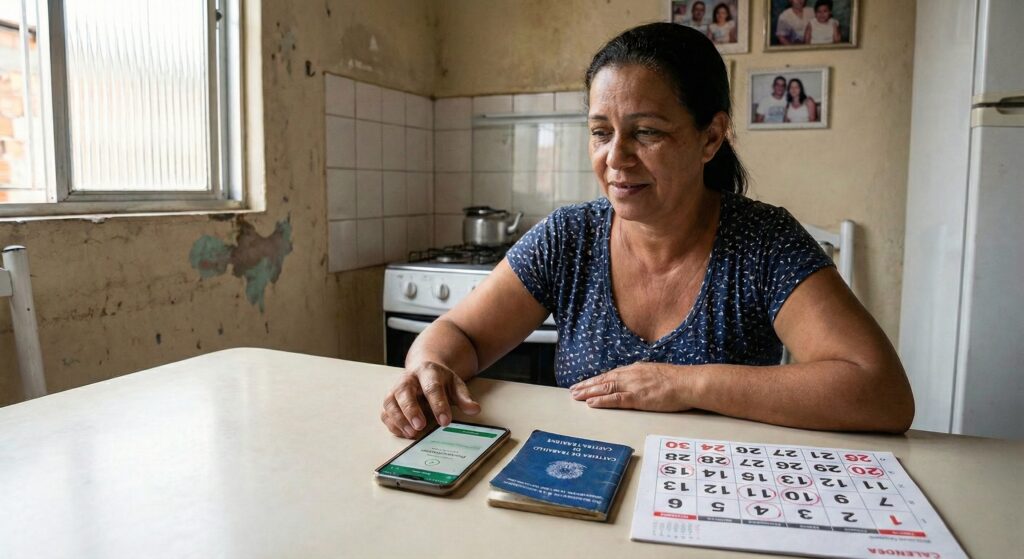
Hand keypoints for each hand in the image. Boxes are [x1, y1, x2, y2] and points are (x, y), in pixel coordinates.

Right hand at [381, 361, 480, 437]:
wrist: (422, 371)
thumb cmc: (440, 381)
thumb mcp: (455, 385)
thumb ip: (464, 398)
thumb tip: (474, 410)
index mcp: (427, 371)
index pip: (432, 387)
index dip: (438, 404)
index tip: (445, 421)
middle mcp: (408, 379)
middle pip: (404, 391)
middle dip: (411, 409)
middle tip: (421, 426)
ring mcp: (395, 389)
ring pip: (390, 402)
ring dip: (399, 419)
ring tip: (412, 433)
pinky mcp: (389, 401)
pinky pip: (385, 413)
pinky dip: (392, 424)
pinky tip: (404, 433)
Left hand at [568, 362, 695, 411]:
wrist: (688, 383)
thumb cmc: (677, 380)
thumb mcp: (656, 373)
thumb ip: (643, 376)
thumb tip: (637, 380)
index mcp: (635, 370)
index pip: (611, 374)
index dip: (596, 380)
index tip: (585, 383)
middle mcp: (631, 375)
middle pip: (604, 380)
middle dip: (587, 385)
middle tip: (573, 391)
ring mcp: (633, 386)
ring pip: (605, 388)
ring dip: (589, 392)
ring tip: (576, 396)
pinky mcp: (638, 397)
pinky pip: (616, 399)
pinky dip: (602, 401)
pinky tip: (591, 403)